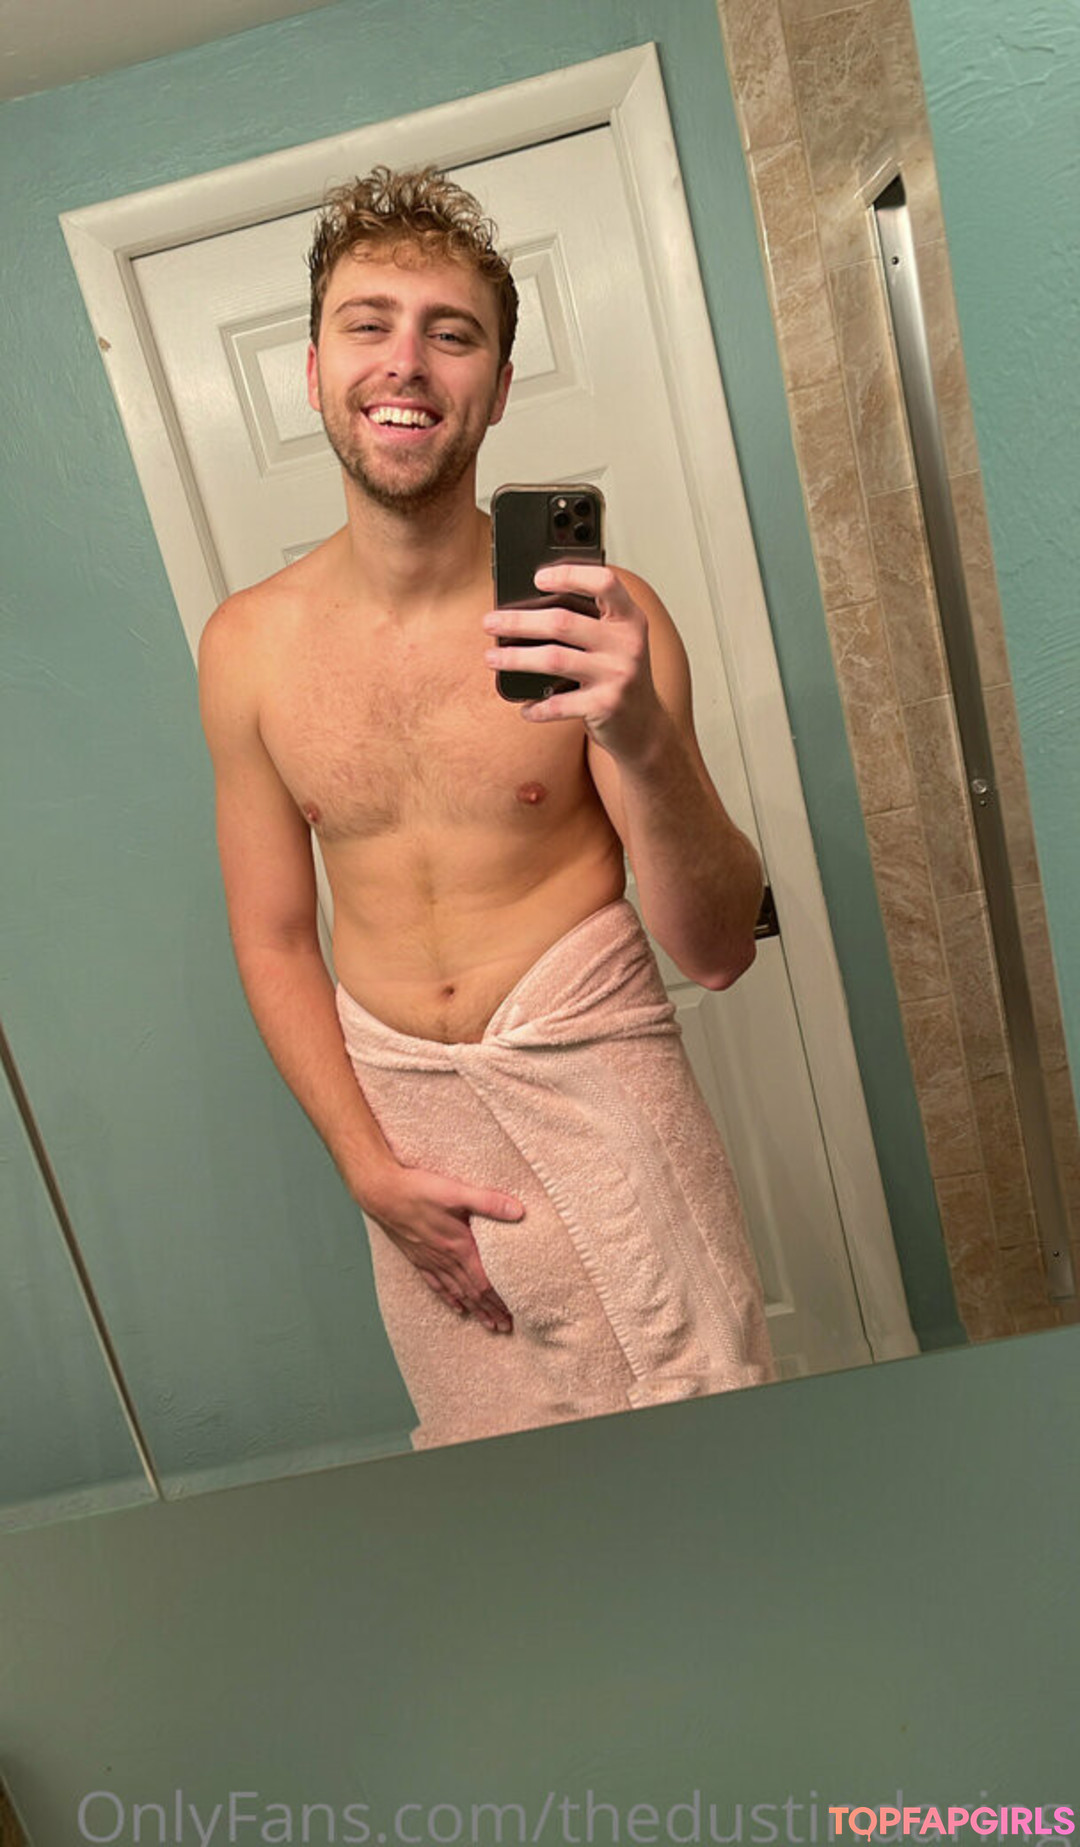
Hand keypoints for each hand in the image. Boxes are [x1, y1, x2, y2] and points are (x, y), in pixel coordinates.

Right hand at [360, 1162, 519, 1332]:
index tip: (512, 1315)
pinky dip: (449, 1298)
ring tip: (488, 1324)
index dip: (499, 1300)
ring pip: (457, 1292)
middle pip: (473, 1292)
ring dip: (474, 1309)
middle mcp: (446, 1259)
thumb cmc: (418, 1191)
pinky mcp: (417, 1257)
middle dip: (490, 1310)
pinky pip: (436, 1284)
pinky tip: (456, 1308)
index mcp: (459, 1246)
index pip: (484, 1282)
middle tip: (505, 1327)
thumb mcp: (457, 1192)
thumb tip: (518, 1211)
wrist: (382, 1194)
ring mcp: (430, 1260)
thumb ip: (488, 1202)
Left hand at [482, 564, 662, 760]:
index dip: (571, 574)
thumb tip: (528, 610)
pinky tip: (524, 707)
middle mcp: (627, 643)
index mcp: (629, 618)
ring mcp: (617, 675)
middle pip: (562, 622)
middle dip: (518, 621)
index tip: (538, 577)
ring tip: (491, 657)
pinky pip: (559, 704)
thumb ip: (589, 622)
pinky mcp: (606, 705)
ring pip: (553, 659)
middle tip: (489, 622)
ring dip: (515, 658)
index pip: (604, 582)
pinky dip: (537, 706)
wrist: (645, 726)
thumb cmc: (619, 677)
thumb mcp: (616, 642)